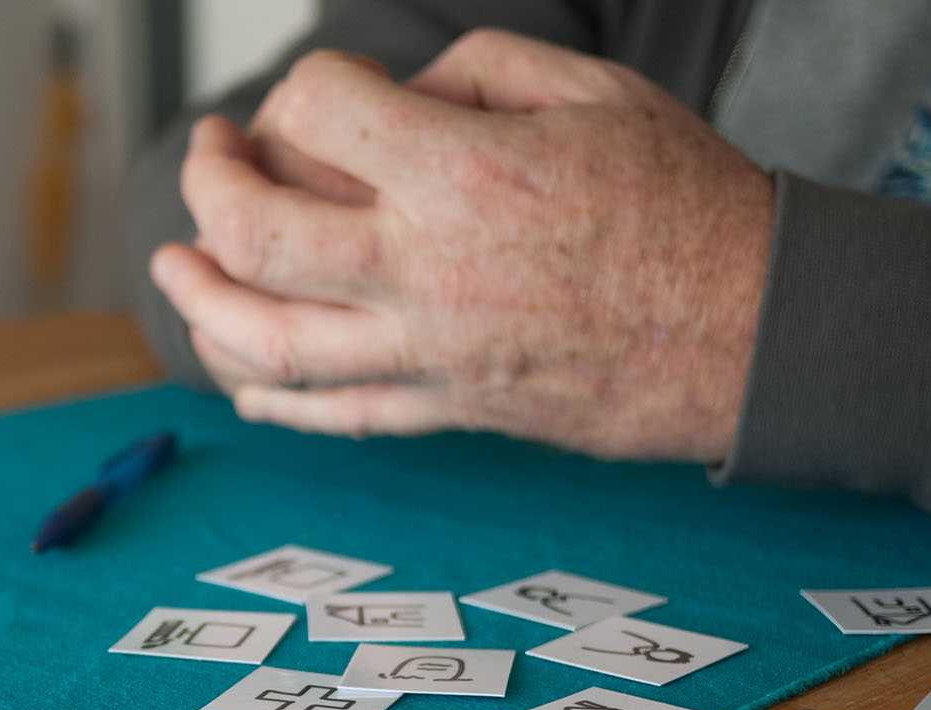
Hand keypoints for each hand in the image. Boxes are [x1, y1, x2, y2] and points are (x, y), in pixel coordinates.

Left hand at [148, 30, 775, 462]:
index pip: (316, 111)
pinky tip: (235, 370)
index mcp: (465, 176)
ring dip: (200, 300)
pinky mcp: (446, 410)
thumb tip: (391, 93)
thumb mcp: (592, 91)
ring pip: (266, 340)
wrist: (755, 332)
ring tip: (175, 265)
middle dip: (209, 187)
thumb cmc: (686, 206)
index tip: (321, 98)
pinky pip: (330, 415)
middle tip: (212, 160)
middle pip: (255, 234)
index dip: (302, 88)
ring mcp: (429, 355)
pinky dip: (268, 394)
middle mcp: (427, 273)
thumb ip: (473, 72)